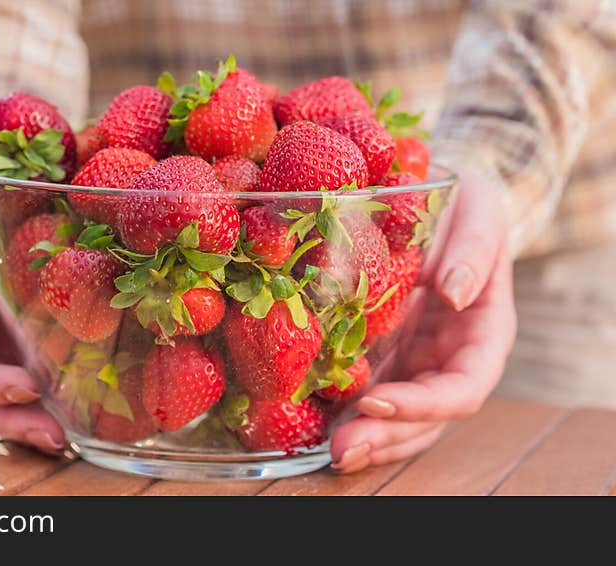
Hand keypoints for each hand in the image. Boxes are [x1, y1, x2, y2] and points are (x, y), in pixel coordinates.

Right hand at [0, 170, 64, 453]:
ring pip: (16, 406)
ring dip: (40, 427)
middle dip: (15, 423)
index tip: (24, 386)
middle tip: (56, 434)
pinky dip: (69, 405)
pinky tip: (101, 415)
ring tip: (73, 439)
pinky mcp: (47, 350)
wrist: (11, 201)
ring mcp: (15, 351)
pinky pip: (53, 386)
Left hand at [329, 170, 516, 472]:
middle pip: (425, 418)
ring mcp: (412, 362)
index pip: (463, 387)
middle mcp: (448, 359)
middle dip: (385, 437)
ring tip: (327, 451)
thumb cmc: (464, 207)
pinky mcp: (380, 354)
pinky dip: (341, 410)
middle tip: (341, 450)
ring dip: (363, 437)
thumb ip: (473, 251)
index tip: (376, 401)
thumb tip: (456, 293)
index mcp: (483, 334)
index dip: (424, 404)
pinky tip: (308, 420)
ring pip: (394, 417)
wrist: (434, 202)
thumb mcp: (477, 213)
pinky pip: (363, 390)